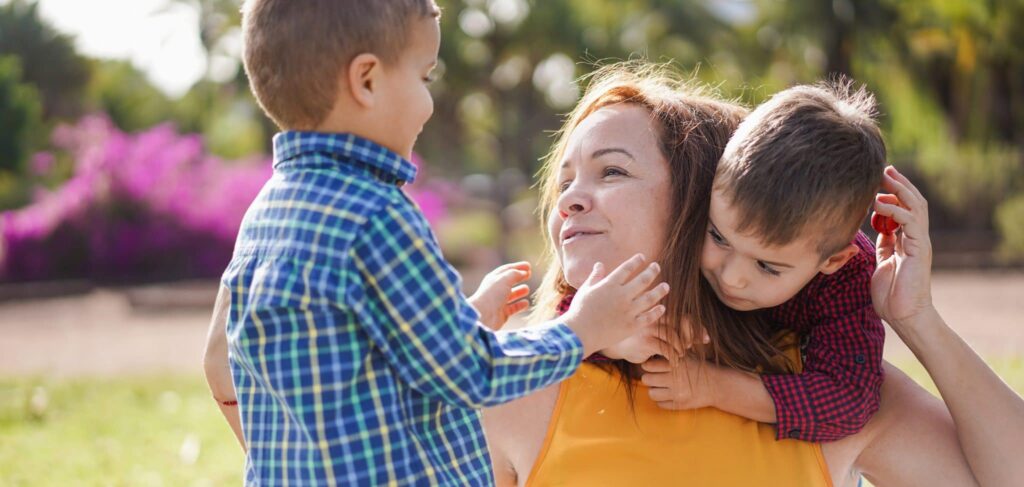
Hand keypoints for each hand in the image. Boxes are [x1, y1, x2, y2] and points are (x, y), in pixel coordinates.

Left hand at [468, 262, 531, 329]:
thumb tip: (524, 273)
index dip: (517, 267)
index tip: (528, 266)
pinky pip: (513, 308)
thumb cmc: (492, 295)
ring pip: (511, 295)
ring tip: (527, 289)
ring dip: (519, 291)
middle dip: (519, 277)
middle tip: (529, 274)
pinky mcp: (502, 313)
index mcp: (493, 279)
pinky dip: (520, 305)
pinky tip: (526, 303)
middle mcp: (495, 290)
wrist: (484, 316)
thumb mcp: (505, 279)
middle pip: (509, 281)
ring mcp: (498, 302)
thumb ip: (515, 274)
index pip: (507, 270)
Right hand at [562, 254, 669, 356]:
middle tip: (656, 266)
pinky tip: (662, 307)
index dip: (636, 261)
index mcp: (609, 285)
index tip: (642, 257)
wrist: (579, 334)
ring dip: (660, 291)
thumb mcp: (585, 290)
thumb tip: (599, 264)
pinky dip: (656, 312)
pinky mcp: (631, 326)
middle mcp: (622, 296)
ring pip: (650, 298)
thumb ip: (594, 277)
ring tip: (666, 286)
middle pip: (642, 280)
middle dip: (651, 271)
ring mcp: (628, 311)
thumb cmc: (579, 311)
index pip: (627, 268)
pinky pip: (648, 317)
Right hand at [602, 316, 708, 363]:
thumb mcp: (661, 334)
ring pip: (674, 337)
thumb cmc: (643, 340)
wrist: (618, 346)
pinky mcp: (645, 341)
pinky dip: (673, 358)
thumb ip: (681, 333)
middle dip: (692, 338)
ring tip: (680, 356)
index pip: (684, 316)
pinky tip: (673, 363)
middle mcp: (655, 316)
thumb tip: (706, 337)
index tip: (707, 339)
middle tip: (692, 349)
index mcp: (660, 312)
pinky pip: (666, 349)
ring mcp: (649, 328)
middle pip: (682, 324)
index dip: (698, 328)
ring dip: (682, 349)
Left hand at [641, 355, 716, 409]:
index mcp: (676, 364)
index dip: (647, 365)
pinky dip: (662, 400)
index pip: (649, 366)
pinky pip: (660, 404)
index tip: (650, 366)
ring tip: (660, 386)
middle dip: (649, 377)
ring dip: (654, 390)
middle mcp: (676, 379)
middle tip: (654, 376)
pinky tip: (668, 395)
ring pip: (652, 393)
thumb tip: (650, 351)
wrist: (717, 385)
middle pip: (647, 379)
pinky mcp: (680, 405)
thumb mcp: (687, 356)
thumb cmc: (699, 368)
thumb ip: (670, 352)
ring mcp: (678, 394)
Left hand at [871, 166, 935, 328]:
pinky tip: (880, 202)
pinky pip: (910, 223)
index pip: (903, 209)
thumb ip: (884, 245)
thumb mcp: (882, 263)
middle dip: (899, 184)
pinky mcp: (919, 249)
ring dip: (900, 189)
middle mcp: (916, 238)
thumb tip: (879, 229)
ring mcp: (920, 243)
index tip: (879, 179)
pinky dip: (896, 209)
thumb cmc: (892, 295)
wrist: (905, 316)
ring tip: (885, 176)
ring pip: (915, 207)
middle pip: (912, 202)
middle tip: (884, 168)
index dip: (893, 192)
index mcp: (907, 241)